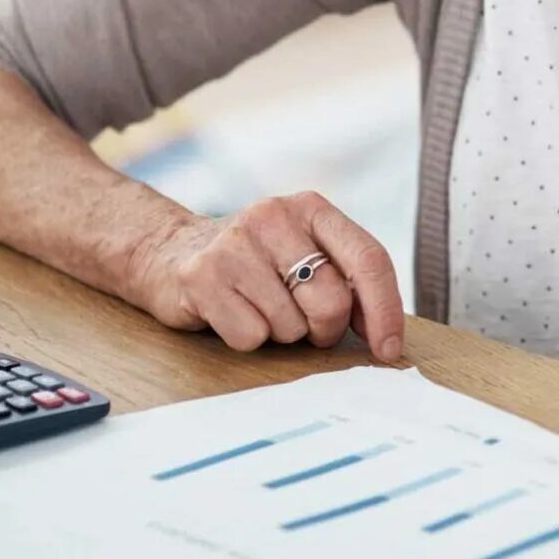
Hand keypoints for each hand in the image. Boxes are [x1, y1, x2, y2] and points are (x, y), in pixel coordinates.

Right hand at [125, 191, 404, 360]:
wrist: (170, 251)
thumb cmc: (256, 264)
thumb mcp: (305, 253)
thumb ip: (347, 281)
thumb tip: (386, 337)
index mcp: (312, 208)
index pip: (369, 259)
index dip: (385, 310)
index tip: (388, 350)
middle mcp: (274, 216)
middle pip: (332, 301)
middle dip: (324, 329)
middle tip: (303, 324)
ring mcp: (235, 243)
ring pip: (290, 326)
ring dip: (280, 332)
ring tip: (257, 306)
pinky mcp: (200, 274)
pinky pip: (250, 336)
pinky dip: (246, 338)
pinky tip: (230, 311)